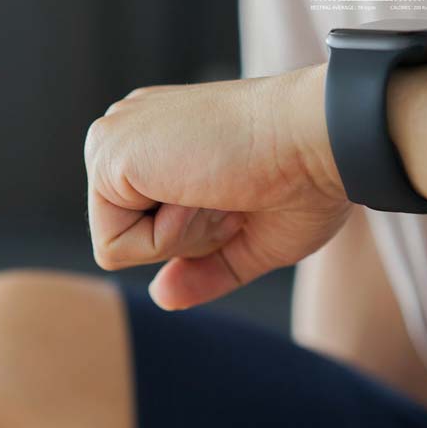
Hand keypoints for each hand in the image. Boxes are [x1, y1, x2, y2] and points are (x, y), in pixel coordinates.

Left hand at [84, 65, 350, 309]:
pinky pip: (113, 247)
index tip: (237, 194)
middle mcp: (126, 131)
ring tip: (217, 189)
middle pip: (126, 237)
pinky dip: (166, 238)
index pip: (143, 229)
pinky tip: (200, 191)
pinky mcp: (106, 153)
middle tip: (229, 193)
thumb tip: (160, 296)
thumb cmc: (303, 179)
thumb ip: (202, 267)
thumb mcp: (252, 238)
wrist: (320, 137)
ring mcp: (111, 138)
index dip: (198, 237)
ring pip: (116, 244)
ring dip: (180, 237)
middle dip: (186, 239)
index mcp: (155, 139)